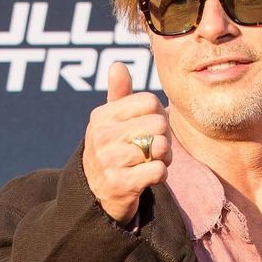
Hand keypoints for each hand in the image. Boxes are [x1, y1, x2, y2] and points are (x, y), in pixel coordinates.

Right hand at [82, 62, 170, 223]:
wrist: (96, 196)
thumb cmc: (111, 152)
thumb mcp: (109, 122)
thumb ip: (117, 94)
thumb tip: (118, 65)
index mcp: (101, 116)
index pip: (150, 102)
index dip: (159, 115)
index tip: (150, 128)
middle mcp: (102, 136)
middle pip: (159, 124)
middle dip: (164, 138)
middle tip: (154, 149)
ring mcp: (109, 161)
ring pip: (160, 147)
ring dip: (164, 158)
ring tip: (152, 162)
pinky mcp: (121, 184)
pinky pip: (159, 171)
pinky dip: (161, 175)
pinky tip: (150, 177)